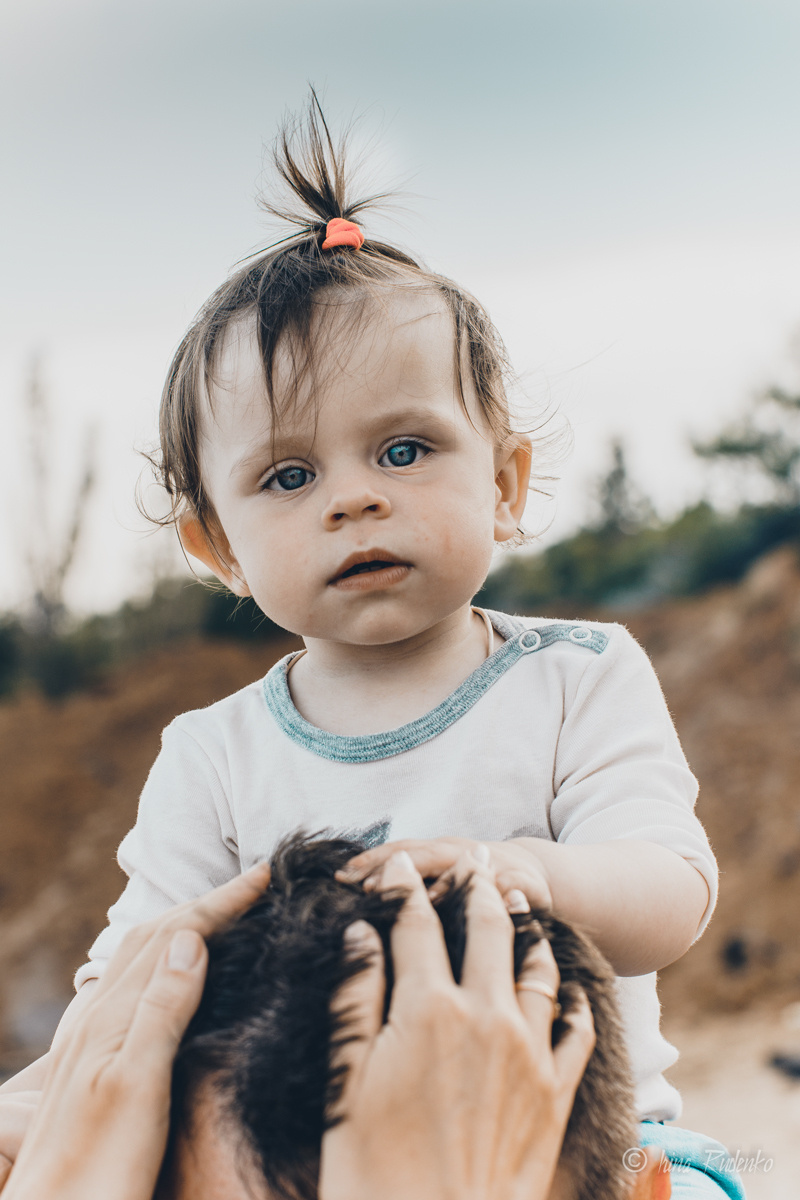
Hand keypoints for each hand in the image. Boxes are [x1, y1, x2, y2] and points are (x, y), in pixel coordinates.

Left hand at [0, 862, 269, 1199]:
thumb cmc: (98, 1169)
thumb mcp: (138, 1086)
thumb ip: (163, 1008)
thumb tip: (190, 938)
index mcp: (112, 1015)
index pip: (175, 935)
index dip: (221, 902)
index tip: (265, 875)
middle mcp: (97, 1016)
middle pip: (154, 935)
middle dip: (205, 902)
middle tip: (254, 885)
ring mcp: (90, 1038)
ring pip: (140, 957)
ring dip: (184, 925)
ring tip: (221, 914)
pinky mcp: (91, 1061)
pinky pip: (132, 985)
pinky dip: (165, 960)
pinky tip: (173, 978)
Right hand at [319, 849, 593, 1199]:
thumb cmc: (373, 1172)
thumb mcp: (346, 1081)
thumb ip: (356, 996)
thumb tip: (360, 933)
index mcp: (426, 1009)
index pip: (415, 926)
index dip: (404, 889)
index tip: (397, 866)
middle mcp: (484, 1017)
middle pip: (485, 930)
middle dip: (476, 887)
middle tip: (473, 859)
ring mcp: (527, 1053)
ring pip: (536, 968)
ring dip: (527, 929)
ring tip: (520, 902)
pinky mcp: (555, 1093)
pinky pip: (576, 1031)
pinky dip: (575, 1001)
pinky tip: (574, 988)